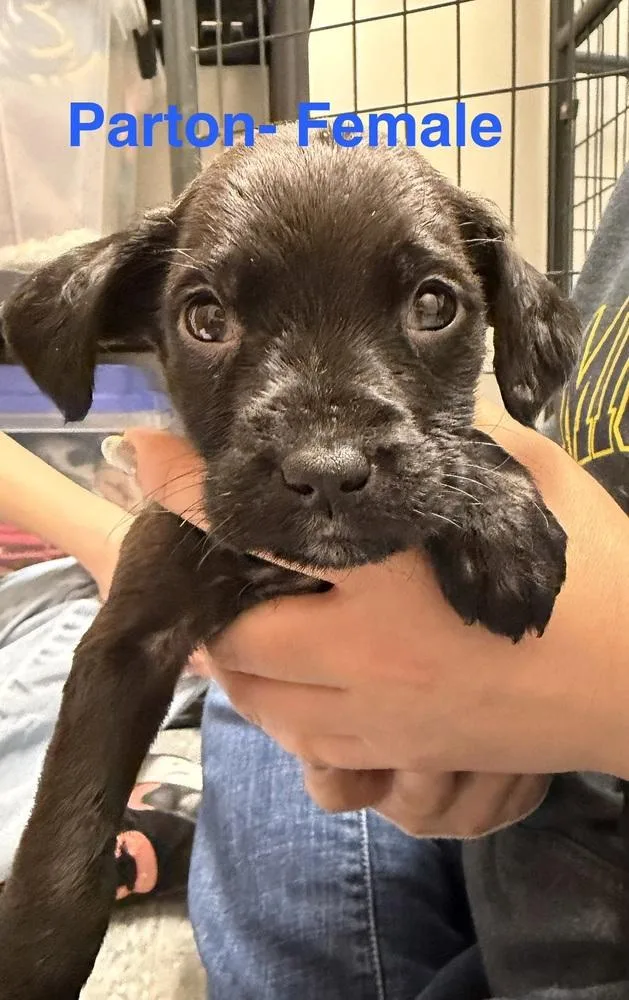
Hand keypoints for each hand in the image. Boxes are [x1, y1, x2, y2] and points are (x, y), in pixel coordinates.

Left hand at [120, 402, 628, 830]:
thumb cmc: (599, 577)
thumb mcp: (529, 487)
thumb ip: (463, 442)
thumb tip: (413, 412)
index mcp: (396, 573)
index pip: (266, 525)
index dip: (193, 492)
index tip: (147, 455)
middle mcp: (371, 652)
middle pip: (241, 637)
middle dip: (213, 598)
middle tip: (216, 563)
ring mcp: (381, 715)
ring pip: (262, 704)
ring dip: (239, 663)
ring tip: (246, 622)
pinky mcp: (401, 754)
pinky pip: (308, 748)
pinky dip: (282, 714)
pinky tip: (297, 683)